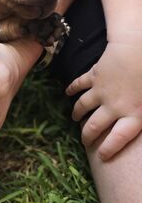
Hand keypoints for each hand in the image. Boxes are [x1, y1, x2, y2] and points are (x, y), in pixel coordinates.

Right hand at [66, 39, 141, 160]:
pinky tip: (67, 93)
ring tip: (74, 118)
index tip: (101, 156)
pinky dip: (72, 89)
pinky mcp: (94, 76)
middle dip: (87, 135)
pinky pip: (79, 85)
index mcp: (133, 114)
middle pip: (95, 126)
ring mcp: (100, 91)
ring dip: (77, 114)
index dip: (108, 149)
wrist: (136, 46)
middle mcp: (113, 107)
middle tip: (84, 141)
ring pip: (83, 107)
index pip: (118, 138)